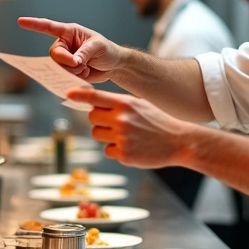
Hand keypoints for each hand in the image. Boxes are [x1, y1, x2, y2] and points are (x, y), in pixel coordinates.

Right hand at [18, 17, 124, 82]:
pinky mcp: (67, 72)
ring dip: (73, 71)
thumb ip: (84, 52)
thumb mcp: (98, 46)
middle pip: (54, 54)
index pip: (49, 27)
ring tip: (86, 68)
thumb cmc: (107, 50)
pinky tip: (84, 74)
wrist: (114, 66)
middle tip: (81, 64)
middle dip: (66, 61)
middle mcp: (64, 45)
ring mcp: (65, 59)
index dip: (34, 24)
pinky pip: (64, 76)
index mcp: (69, 32)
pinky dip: (75, 77)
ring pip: (58, 68)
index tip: (20, 21)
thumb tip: (73, 61)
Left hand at [67, 88, 190, 167]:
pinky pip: (108, 151)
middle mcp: (121, 119)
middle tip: (113, 123)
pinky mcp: (124, 154)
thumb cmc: (158, 122)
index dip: (79, 95)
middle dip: (99, 120)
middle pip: (92, 118)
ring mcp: (122, 138)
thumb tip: (94, 105)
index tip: (68, 94)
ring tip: (127, 136)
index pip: (95, 97)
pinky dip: (117, 150)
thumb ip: (119, 104)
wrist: (179, 141)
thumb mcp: (140, 105)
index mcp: (126, 103)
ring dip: (106, 136)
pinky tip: (133, 147)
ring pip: (97, 135)